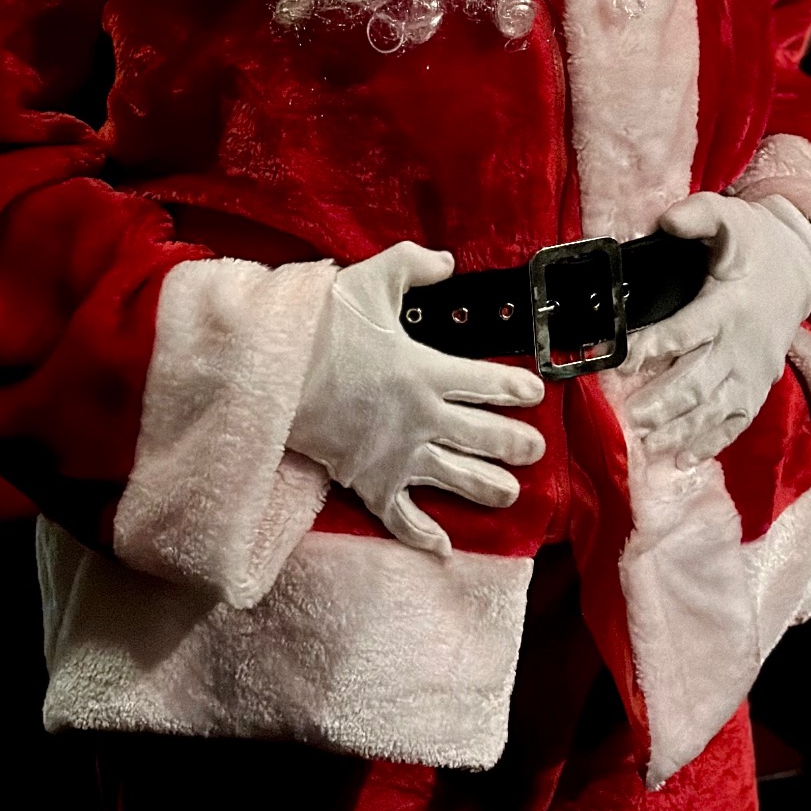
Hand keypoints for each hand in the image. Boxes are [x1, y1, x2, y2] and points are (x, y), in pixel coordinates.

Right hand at [287, 242, 545, 556]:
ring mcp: (397, 454)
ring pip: (454, 477)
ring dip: (486, 487)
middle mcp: (421, 418)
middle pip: (481, 435)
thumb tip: (447, 262)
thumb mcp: (371, 280)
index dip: (515, 389)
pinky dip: (422, 534)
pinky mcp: (369, 481)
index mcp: (426, 371)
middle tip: (536, 451)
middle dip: (514, 444)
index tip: (535, 394)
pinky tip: (442, 547)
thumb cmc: (322, 325)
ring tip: (511, 493)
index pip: (486, 382)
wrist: (273, 372)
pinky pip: (402, 516)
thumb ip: (413, 264)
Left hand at [624, 192, 810, 466]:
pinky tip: (682, 461)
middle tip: (628, 415)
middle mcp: (742, 344)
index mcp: (729, 305)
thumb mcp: (729, 217)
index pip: (687, 331)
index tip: (620, 361)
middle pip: (698, 380)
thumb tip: (666, 221)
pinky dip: (710, 444)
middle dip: (662, 401)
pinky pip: (736, 423)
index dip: (653, 348)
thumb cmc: (755, 242)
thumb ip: (698, 214)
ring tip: (647, 443)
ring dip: (679, 429)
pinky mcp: (758, 387)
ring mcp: (752, 372)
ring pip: (714, 408)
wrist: (801, 266)